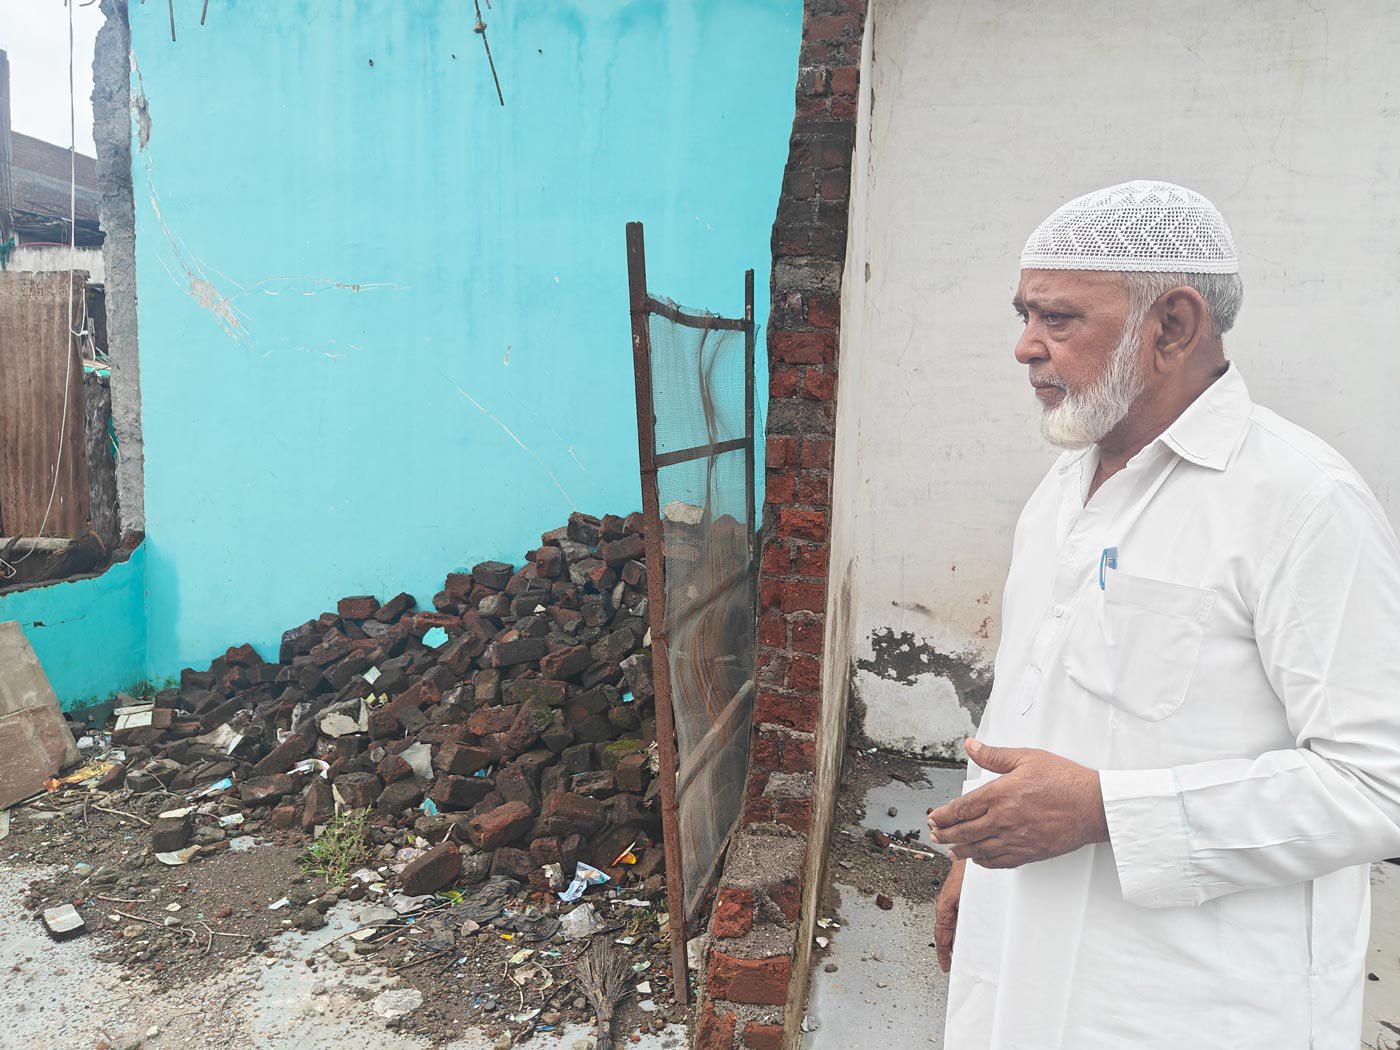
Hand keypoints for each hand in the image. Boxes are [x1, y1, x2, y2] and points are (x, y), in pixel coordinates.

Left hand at [927, 739, 1107, 868]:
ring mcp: (1016, 839)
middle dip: (945, 834)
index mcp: (1000, 794)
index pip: (961, 808)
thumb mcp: (1027, 757)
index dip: (943, 815)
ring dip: (960, 850)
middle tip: (934, 834)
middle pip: (964, 831)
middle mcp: (1003, 819)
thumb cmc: (1064, 780)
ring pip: (979, 849)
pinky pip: (999, 862)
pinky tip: (978, 859)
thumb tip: (971, 746)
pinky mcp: (1029, 853)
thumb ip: (994, 755)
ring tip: (950, 850)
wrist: (1094, 806)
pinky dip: (984, 862)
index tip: (934, 817)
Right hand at [933, 857, 964, 972]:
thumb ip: (962, 918)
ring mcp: (952, 900)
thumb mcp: (965, 898)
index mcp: (944, 906)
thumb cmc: (969, 871)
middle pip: (946, 932)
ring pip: (953, 924)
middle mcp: (946, 904)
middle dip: (950, 949)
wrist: (970, 850)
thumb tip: (961, 937)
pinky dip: (962, 927)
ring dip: (957, 938)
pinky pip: (958, 916)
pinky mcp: (959, 896)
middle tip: (957, 965)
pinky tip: (971, 932)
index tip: (946, 967)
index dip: (943, 953)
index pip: (941, 935)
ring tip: (966, 952)